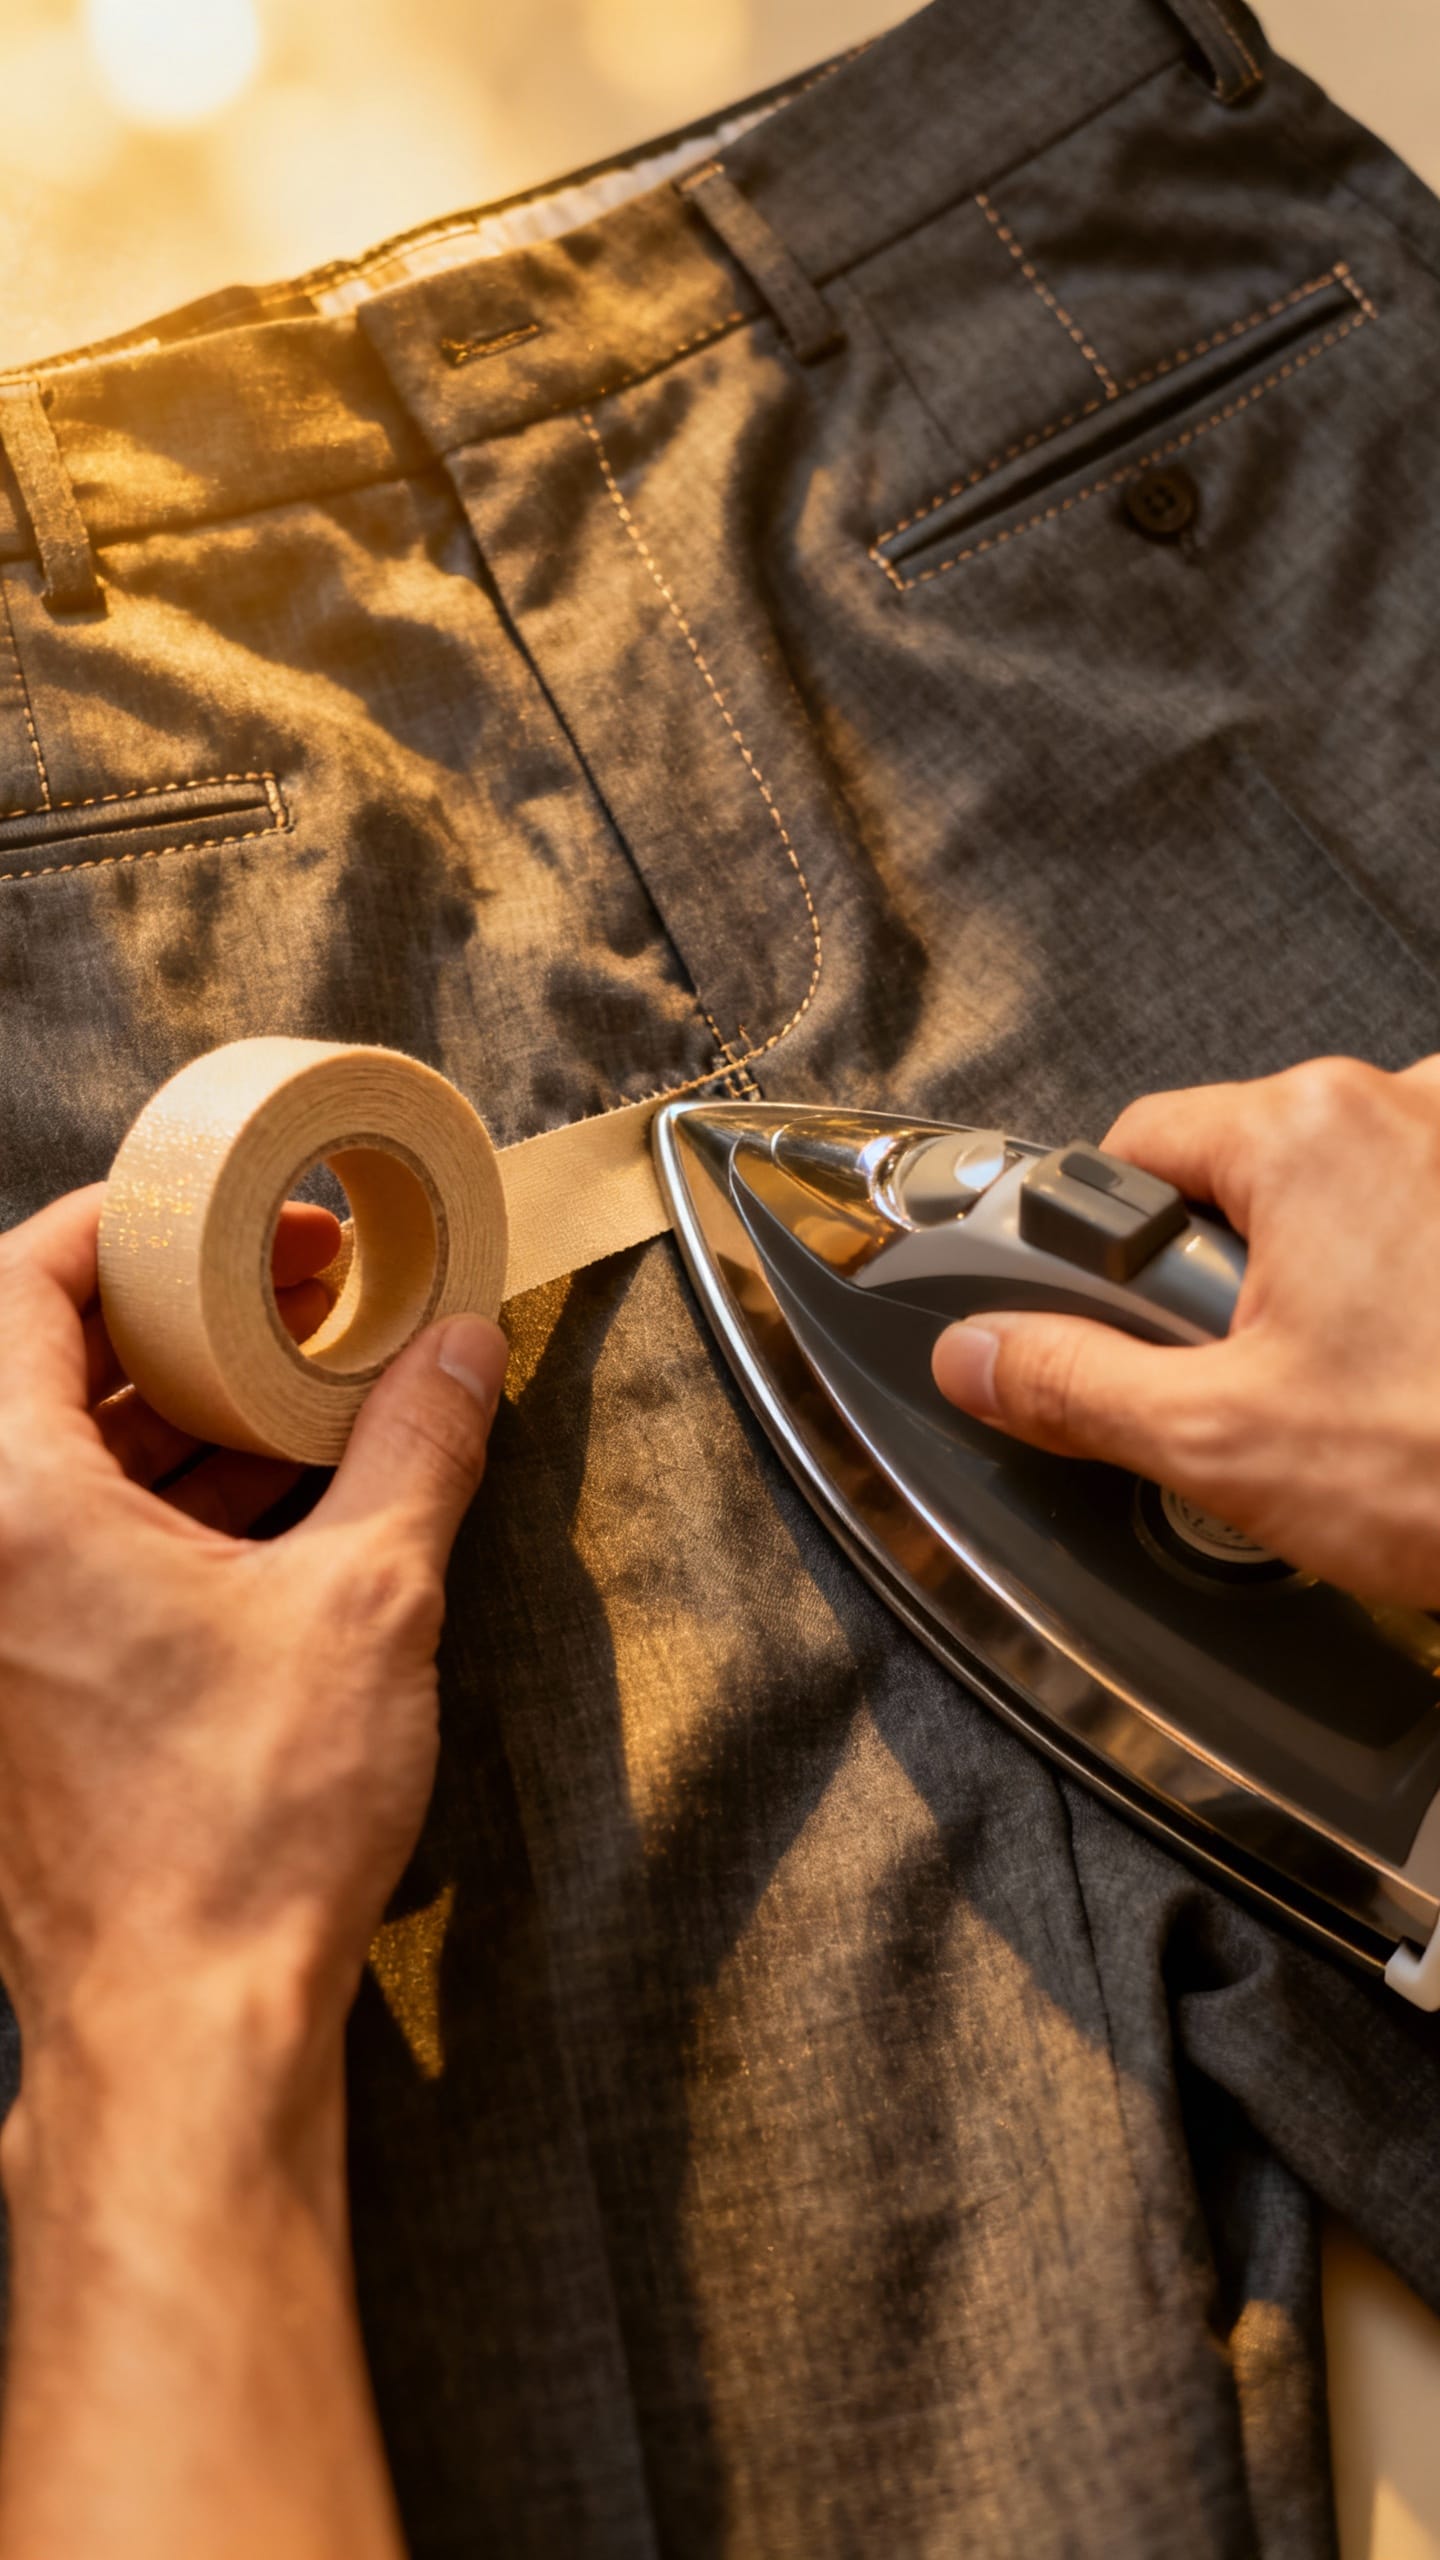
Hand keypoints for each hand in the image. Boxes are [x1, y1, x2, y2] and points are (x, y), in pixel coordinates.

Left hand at [0, 1181, 507, 2559]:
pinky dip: (157, 1503)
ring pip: (56, 1467)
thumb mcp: (369, 1601)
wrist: (185, 2030)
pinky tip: (275, 1503)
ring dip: (173, 1414)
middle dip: (174, 1321)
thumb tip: (459, 1351)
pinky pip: (66, 1550)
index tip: (220, 1219)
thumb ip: (416, 1449)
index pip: (22, 1285)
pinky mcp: (12, 1705)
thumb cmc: (246, 1830)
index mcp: (11, 1506)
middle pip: (40, 1370)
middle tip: (290, 1301)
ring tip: (303, 1394)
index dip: (126, 1227)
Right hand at [931, 1056, 1439, 1604]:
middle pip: (1244, 1172)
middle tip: (1260, 1384)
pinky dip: (1410, 1282)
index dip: (1104, 1250)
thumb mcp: (1224, 1442)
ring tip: (1364, 1391)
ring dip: (1330, 1281)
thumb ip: (1074, 1385)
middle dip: (1230, 1278)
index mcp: (1309, 1129)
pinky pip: (1422, 1219)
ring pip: (1344, 1201)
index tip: (1115, 1323)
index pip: (1133, 1147)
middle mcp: (1410, 1103)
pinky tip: (1425, 1373)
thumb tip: (980, 1355)